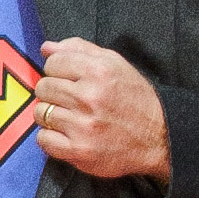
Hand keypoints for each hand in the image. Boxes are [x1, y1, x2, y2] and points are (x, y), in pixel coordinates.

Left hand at [35, 39, 170, 184]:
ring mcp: (82, 125)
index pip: (53, 63)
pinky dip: (50, 138)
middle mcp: (90, 96)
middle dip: (53, 92)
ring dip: (51, 116)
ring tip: (71, 117)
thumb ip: (80, 51)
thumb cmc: (134, 100)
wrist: (157, 139)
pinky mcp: (77, 150)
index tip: (67, 79)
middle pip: (43, 87)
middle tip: (71, 100)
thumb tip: (47, 48)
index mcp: (100, 71)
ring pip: (41, 112)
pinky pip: (43, 139)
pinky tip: (67, 134)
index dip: (57, 70)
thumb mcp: (115, 65)